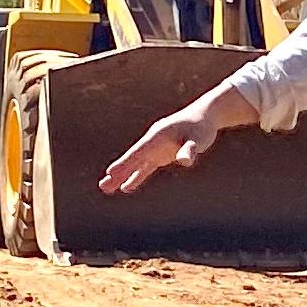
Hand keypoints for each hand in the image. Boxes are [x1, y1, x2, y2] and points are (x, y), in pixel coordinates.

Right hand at [99, 87, 251, 194]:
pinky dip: (136, 176)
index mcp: (157, 136)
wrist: (204, 117)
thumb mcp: (198, 139)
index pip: (139, 152)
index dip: (125, 163)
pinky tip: (126, 187)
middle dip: (118, 173)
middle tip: (103, 185)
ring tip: (107, 188)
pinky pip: (145, 167)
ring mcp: (155, 149)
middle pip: (132, 160)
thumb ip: (189, 149)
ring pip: (135, 165)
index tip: (111, 172)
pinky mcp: (160, 155)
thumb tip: (184, 161)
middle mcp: (152, 142)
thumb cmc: (201, 128)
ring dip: (122, 176)